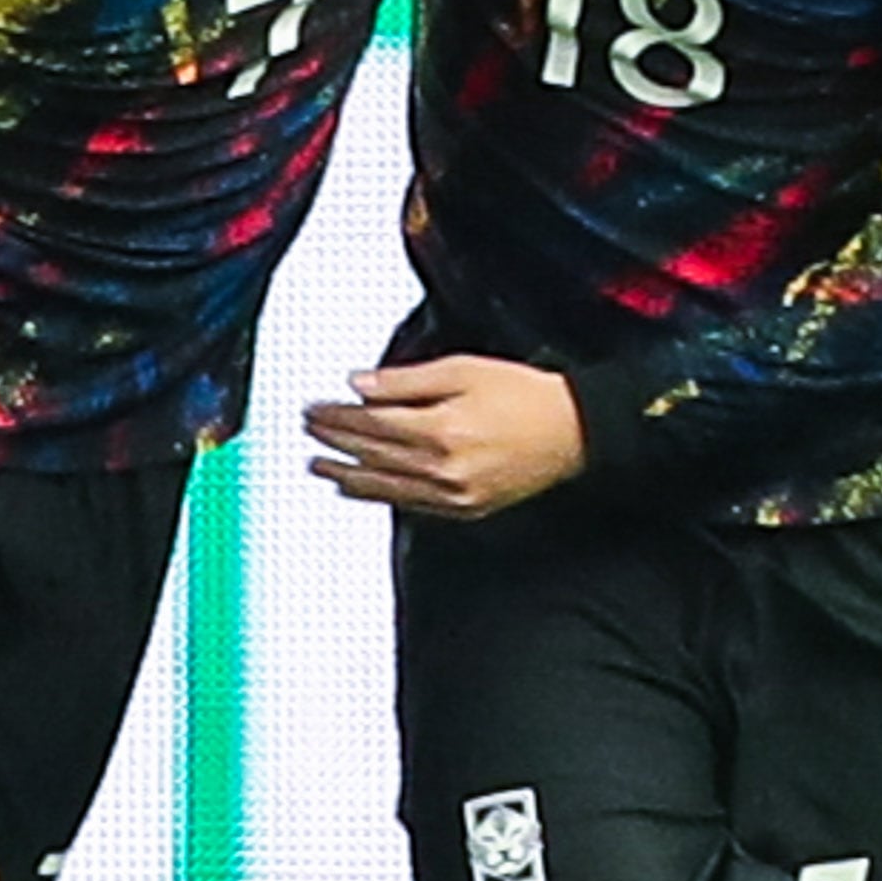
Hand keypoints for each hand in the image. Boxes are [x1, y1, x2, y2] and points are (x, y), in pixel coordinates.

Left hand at [301, 356, 585, 518]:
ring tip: (318, 468)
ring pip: (384, 487)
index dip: (338, 416)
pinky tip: (359, 489)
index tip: (314, 408)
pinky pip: (409, 505)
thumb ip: (406, 380)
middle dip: (335, 442)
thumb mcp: (464, 370)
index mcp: (441, 430)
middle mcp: (443, 469)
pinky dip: (379, 496)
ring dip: (346, 476)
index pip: (371, 425)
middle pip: (372, 455)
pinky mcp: (464, 509)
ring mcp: (453, 495)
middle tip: (308, 430)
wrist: (574, 432)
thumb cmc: (525, 395)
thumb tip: (358, 384)